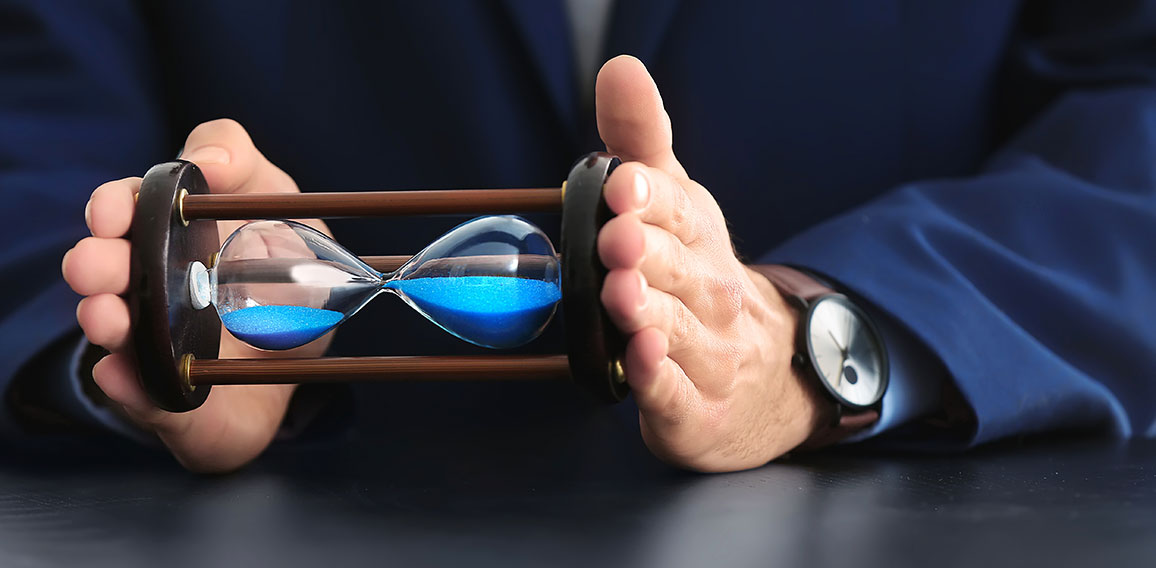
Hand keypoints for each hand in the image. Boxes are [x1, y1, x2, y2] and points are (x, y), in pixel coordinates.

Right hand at [62, 119, 328, 472]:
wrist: (303, 353)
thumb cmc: (285, 264)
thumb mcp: (279, 202)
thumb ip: (242, 165)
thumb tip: (208, 161)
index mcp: (165, 230)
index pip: (124, 207)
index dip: (115, 205)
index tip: (114, 211)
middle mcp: (145, 281)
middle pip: (104, 265)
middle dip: (95, 264)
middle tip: (97, 268)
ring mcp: (150, 337)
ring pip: (111, 327)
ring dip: (102, 319)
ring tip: (107, 318)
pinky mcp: (165, 391)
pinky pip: (140, 392)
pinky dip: (126, 383)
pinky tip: (120, 375)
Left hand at [595, 56, 831, 471]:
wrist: (774, 377)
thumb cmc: (703, 282)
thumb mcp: (678, 208)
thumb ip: (644, 142)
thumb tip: (619, 68)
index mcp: (701, 240)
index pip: (680, 212)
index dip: (650, 199)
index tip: (622, 184)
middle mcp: (711, 296)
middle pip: (680, 271)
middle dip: (647, 253)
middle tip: (617, 240)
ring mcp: (708, 356)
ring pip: (679, 331)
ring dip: (651, 312)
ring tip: (623, 294)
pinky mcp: (695, 411)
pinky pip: (677, 395)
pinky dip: (660, 381)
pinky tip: (641, 362)